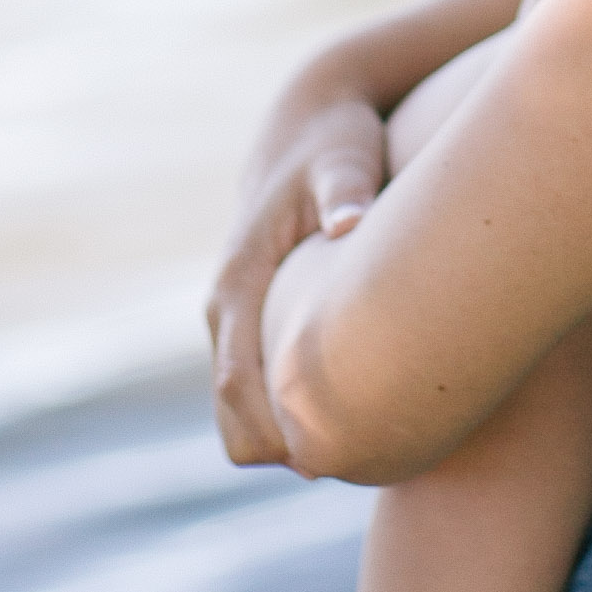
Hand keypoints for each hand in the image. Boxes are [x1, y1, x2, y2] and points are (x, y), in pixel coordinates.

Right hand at [207, 98, 387, 463]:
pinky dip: (292, 415)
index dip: (269, 432)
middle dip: (280, 450)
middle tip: (356, 472)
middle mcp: (228, 305)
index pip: (235, 381)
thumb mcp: (343, 156)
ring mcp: (238, 316)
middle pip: (232, 413)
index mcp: (240, 279)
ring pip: (242, 408)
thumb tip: (349, 222)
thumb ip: (346, 188)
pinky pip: (261, 387)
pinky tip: (356, 424)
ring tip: (363, 457)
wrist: (310, 120)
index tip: (323, 465)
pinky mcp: (257, 320)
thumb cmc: (334, 139)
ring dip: (285, 440)